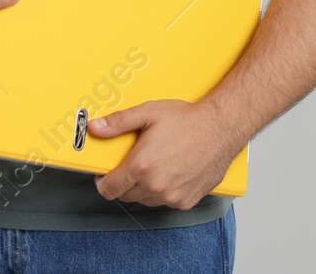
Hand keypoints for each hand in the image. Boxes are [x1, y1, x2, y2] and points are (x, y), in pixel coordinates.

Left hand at [88, 100, 242, 208]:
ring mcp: (171, 196)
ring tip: (153, 165)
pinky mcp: (186, 201)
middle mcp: (155, 186)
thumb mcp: (148, 113)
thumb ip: (118, 122)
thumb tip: (95, 128)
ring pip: (144, 200)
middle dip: (123, 182)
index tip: (105, 174)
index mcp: (141, 166)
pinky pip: (165, 202)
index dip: (102, 181)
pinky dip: (163, 191)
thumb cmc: (187, 120)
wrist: (221, 129)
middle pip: (125, 195)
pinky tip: (170, 172)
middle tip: (132, 164)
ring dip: (143, 188)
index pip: (109, 188)